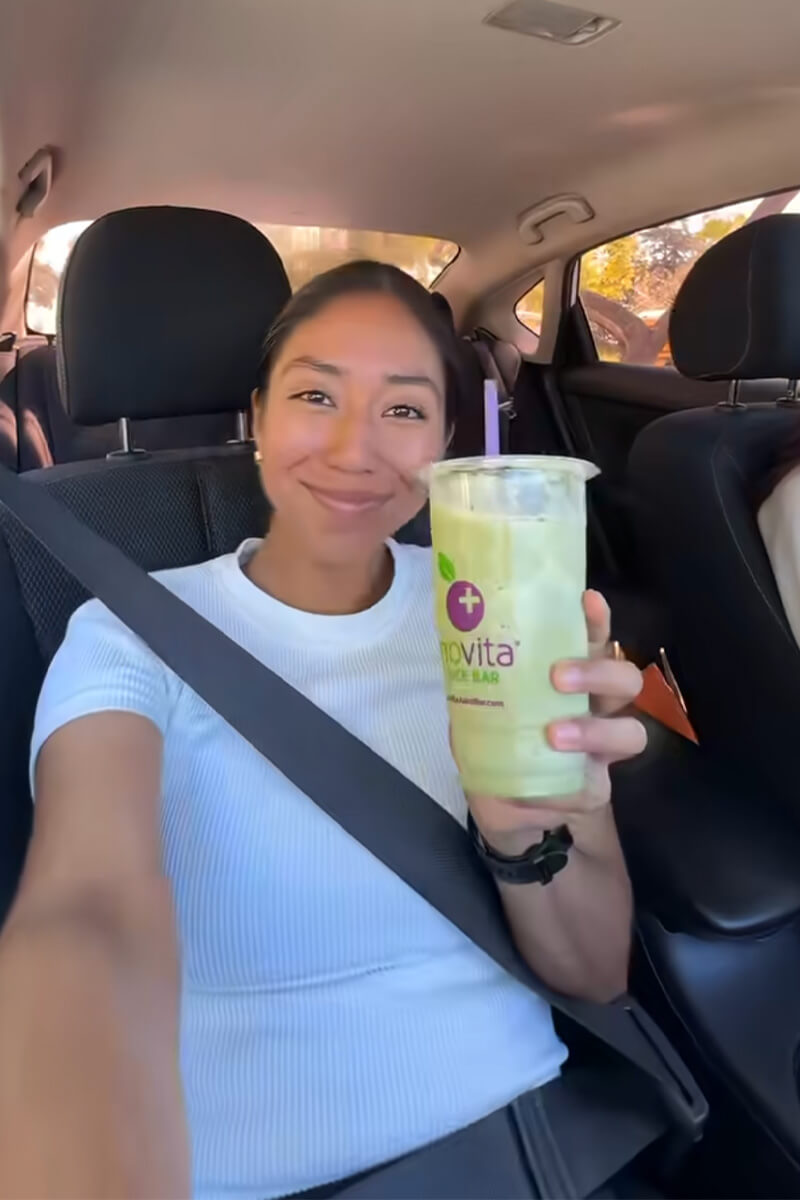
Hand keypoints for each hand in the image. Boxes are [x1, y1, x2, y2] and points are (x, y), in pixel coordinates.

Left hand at [465, 590, 645, 856]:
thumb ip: (478, 686)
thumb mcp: (478, 711)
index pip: (593, 640)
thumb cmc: (496, 743)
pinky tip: (537, 791)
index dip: (595, 620)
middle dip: (597, 673)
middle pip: (626, 679)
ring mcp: (601, 751)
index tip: (586, 600)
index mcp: (570, 677)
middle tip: (558, 677)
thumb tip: (463, 653)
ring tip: (554, 734)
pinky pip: (594, 787)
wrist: (502, 804)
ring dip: (594, 731)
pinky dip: (563, 788)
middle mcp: (596, 708)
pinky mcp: (595, 790)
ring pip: (631, 732)